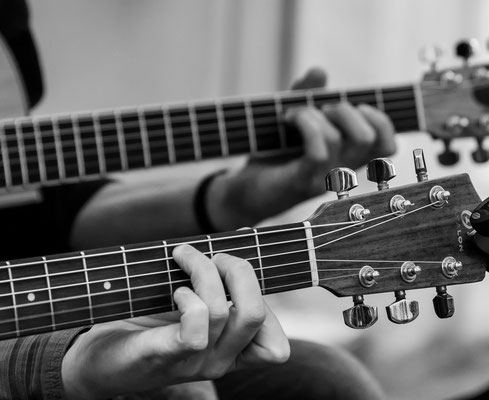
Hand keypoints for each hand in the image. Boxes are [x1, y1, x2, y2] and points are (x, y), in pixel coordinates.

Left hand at [61, 245, 289, 399]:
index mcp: (231, 353)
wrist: (95, 360)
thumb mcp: (193, 303)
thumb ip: (221, 280)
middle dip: (239, 270)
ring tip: (182, 258)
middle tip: (214, 256)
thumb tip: (246, 234)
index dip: (265, 303)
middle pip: (256, 313)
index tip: (237, 270)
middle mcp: (220, 362)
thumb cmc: (147, 324)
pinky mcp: (165, 354)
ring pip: (225, 311)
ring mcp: (194, 362)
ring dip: (204, 270)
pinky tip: (175, 291)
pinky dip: (190, 298)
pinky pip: (197, 327)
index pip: (276, 347)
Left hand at [206, 68, 396, 229]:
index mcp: (349, 158)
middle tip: (322, 108)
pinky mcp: (303, 182)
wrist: (244, 190)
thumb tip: (319, 71)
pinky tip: (288, 119)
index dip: (381, 122)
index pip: (388, 146)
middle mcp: (342, 170)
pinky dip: (305, 125)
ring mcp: (324, 179)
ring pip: (339, 139)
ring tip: (294, 113)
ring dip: (315, 114)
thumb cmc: (272, 155)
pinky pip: (318, 150)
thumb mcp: (293, 119)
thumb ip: (307, 94)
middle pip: (370, 139)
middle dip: (347, 111)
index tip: (356, 105)